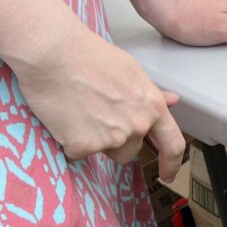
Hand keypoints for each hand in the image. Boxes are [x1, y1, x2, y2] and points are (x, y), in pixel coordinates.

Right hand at [17, 24, 185, 180]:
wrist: (53, 53)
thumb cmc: (89, 55)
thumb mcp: (131, 72)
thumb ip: (151, 94)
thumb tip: (171, 101)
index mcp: (152, 107)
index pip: (173, 144)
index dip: (171, 163)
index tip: (167, 173)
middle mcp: (137, 126)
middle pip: (131, 150)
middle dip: (117, 140)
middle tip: (97, 114)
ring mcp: (112, 138)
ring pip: (107, 153)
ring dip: (96, 143)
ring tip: (81, 114)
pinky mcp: (84, 146)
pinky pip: (78, 153)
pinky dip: (69, 141)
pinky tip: (64, 117)